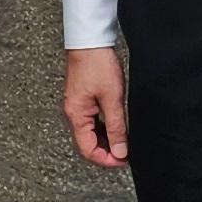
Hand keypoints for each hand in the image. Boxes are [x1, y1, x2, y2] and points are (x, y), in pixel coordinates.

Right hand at [62, 41, 127, 169]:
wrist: (90, 40)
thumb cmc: (97, 64)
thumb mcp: (112, 98)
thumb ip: (116, 127)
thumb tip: (120, 151)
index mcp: (77, 115)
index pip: (88, 150)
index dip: (106, 160)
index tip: (124, 160)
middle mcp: (74, 113)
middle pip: (88, 144)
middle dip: (107, 152)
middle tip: (127, 153)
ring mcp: (78, 106)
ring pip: (91, 133)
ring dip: (107, 140)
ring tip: (124, 140)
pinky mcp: (83, 99)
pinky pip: (92, 121)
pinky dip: (105, 128)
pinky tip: (117, 126)